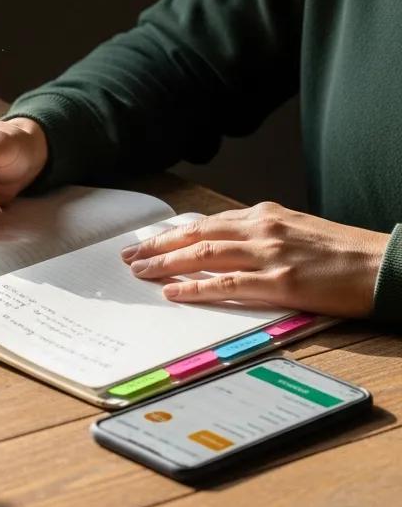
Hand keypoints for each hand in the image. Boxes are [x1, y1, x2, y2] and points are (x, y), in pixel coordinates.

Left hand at [121, 201, 388, 316]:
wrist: (385, 265)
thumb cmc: (343, 252)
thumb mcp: (295, 230)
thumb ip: (258, 234)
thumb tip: (223, 245)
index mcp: (264, 215)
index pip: (205, 223)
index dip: (172, 233)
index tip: (147, 242)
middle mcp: (261, 229)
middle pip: (196, 235)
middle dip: (158, 245)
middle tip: (130, 256)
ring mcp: (269, 254)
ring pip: (203, 255)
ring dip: (166, 263)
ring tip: (141, 272)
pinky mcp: (280, 282)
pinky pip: (226, 284)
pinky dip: (195, 287)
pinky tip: (173, 291)